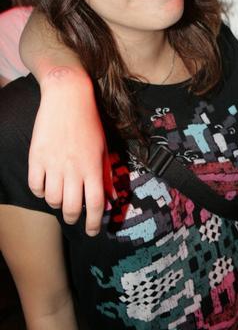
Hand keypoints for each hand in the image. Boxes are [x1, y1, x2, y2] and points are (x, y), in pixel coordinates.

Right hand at [28, 67, 106, 235]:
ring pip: (52, 200)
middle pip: (71, 208)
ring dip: (57, 205)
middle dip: (73, 218)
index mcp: (93, 167)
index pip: (95, 205)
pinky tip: (46, 186)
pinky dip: (40, 191)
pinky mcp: (36, 157)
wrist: (68, 98)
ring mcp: (53, 164)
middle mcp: (73, 169)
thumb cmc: (89, 123)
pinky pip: (35, 186)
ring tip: (61, 198)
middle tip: (74, 217)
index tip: (93, 231)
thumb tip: (111, 198)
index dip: (94, 223)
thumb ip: (106, 175)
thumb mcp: (104, 148)